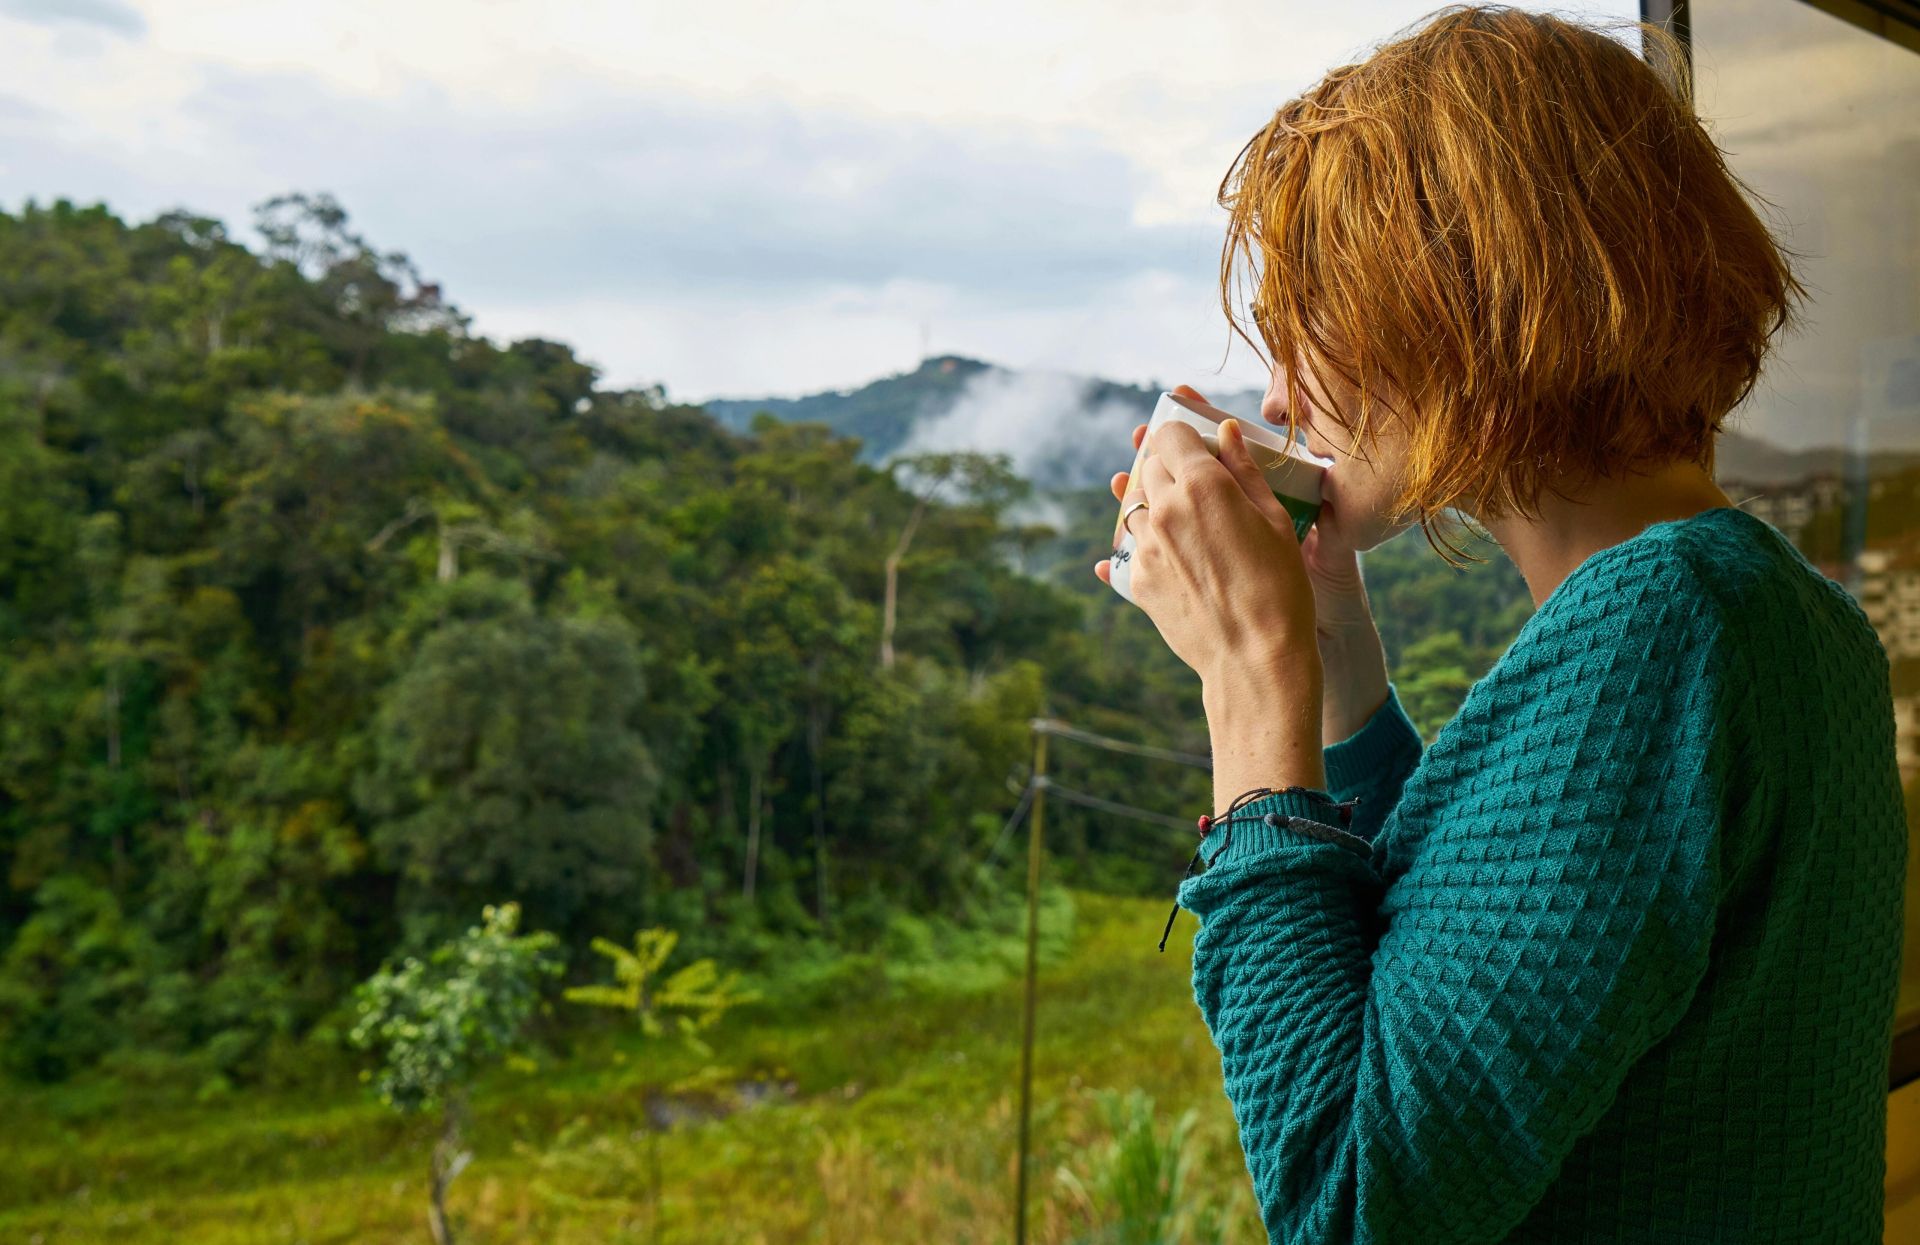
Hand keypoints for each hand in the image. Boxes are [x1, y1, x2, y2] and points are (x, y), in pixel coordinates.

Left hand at [1093, 386, 1318, 686]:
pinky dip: (1148, 542)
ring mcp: (1145, 547)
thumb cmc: (1280, 587)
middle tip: (1197, 484)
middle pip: (1149, 466)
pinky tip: (1173, 554)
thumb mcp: (1275, 520)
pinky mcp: (1137, 580)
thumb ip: (1245, 471)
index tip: (1196, 446)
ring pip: (1135, 505)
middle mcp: (1164, 510)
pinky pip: (1131, 547)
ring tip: (1187, 522)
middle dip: (1169, 467)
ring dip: (1155, 504)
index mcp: (1201, 485)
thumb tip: (1227, 432)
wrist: (1255, 658)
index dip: (1183, 435)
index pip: (1170, 433)